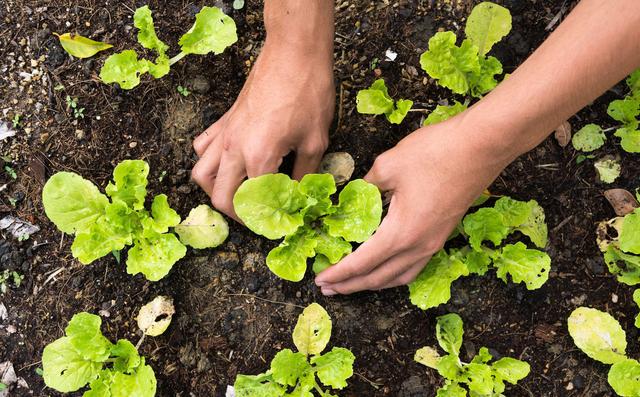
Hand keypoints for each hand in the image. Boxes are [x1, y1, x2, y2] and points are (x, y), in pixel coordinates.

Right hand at [191, 41, 334, 218]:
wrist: (293, 53)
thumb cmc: (308, 93)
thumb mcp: (316, 141)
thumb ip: (305, 174)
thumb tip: (300, 197)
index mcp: (259, 157)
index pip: (254, 203)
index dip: (266, 220)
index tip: (279, 225)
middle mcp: (234, 149)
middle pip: (220, 197)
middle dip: (237, 215)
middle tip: (257, 217)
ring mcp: (225, 134)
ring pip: (201, 174)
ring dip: (216, 191)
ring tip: (237, 195)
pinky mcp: (224, 120)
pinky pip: (203, 148)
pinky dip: (209, 162)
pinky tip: (228, 164)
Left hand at [314, 113, 513, 294]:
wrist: (482, 146)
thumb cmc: (436, 152)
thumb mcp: (388, 165)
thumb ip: (365, 187)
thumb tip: (352, 196)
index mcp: (401, 233)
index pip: (361, 263)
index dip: (338, 273)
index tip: (320, 279)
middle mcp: (419, 246)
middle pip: (378, 278)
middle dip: (350, 285)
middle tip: (327, 288)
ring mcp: (434, 243)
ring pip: (399, 277)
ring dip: (373, 283)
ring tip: (352, 284)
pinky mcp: (443, 235)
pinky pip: (414, 267)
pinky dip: (394, 274)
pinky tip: (385, 268)